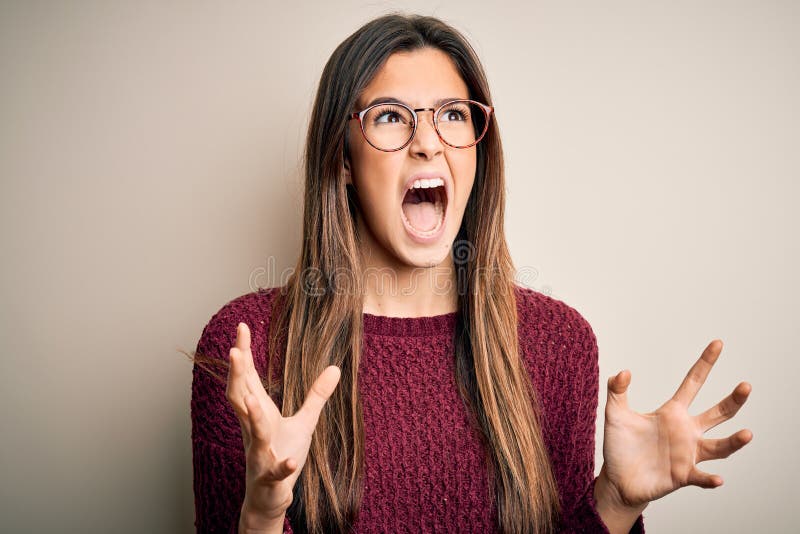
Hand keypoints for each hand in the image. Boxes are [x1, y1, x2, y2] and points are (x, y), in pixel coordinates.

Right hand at [226, 322, 340, 527]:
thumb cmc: (281, 453)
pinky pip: (275, 471)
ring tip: (252, 398)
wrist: (268, 497)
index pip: (247, 379)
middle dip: (237, 374)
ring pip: (254, 433)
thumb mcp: (305, 422)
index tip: (242, 326)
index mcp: (259, 414)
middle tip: (234, 350)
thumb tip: (335, 367)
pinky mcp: (270, 478)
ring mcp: (260, 453)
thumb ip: (317, 395)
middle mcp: (253, 430)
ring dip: (253, 415)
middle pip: (240, 397)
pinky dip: (282, 466)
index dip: (243, 354)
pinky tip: (291, 462)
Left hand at [599, 339, 752, 509]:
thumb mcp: (615, 415)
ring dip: (733, 442)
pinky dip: (710, 478)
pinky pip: (701, 477)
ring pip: (718, 446)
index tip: (717, 344)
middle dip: (733, 400)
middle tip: (746, 386)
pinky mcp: (683, 476)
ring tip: (747, 433)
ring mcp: (688, 454)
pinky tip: (717, 478)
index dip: (705, 363)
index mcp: (672, 412)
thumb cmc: (620, 447)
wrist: (618, 480)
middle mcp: (687, 431)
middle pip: (717, 413)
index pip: (693, 383)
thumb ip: (617, 392)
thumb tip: (622, 372)